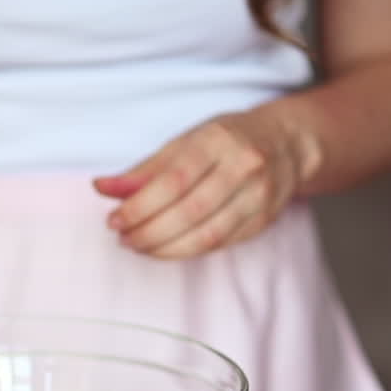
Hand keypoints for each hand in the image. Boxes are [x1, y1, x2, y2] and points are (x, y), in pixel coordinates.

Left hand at [93, 110, 312, 259]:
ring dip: (165, 248)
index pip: (173, 181)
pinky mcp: (263, 221)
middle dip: (149, 232)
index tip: (115, 219)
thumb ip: (145, 169)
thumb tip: (102, 188)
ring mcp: (258, 196)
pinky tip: (166, 248)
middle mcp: (244, 167)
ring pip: (206, 235)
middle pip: (189, 212)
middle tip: (124, 238)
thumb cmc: (227, 139)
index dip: (140, 206)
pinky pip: (219, 244)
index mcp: (218, 140)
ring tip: (139, 246)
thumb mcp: (185, 142)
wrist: (288, 143)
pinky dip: (187, 251)